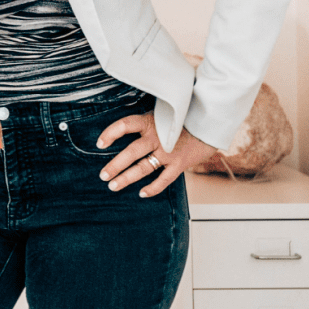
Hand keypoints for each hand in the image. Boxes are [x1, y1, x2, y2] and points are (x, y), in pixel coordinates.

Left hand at [96, 112, 215, 197]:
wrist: (208, 124)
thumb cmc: (181, 118)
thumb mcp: (160, 114)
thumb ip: (145, 123)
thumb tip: (125, 129)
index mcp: (149, 122)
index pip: (124, 125)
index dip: (110, 133)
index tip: (100, 144)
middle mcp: (157, 137)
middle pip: (131, 152)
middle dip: (115, 165)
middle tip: (103, 175)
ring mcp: (168, 152)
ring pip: (143, 167)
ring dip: (126, 178)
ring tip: (113, 186)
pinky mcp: (179, 164)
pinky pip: (164, 179)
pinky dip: (153, 188)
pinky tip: (142, 193)